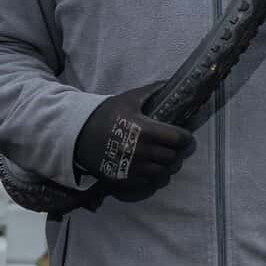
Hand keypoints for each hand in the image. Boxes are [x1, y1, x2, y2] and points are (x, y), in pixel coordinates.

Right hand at [72, 82, 193, 195]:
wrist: (79, 134)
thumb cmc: (107, 114)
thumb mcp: (130, 99)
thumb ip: (153, 90)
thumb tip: (174, 82)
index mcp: (145, 130)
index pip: (179, 139)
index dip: (186, 138)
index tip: (185, 136)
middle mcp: (141, 151)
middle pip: (173, 158)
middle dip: (178, 152)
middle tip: (176, 147)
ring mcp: (133, 168)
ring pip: (164, 173)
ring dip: (168, 166)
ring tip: (165, 158)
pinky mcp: (125, 180)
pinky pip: (150, 183)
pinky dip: (155, 177)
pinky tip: (153, 167)